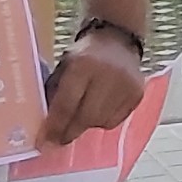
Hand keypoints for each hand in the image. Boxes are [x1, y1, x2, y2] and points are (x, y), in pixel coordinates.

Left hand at [38, 30, 147, 147]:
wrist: (118, 39)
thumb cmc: (85, 55)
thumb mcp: (65, 66)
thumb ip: (56, 92)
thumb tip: (46, 126)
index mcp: (83, 64)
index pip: (66, 104)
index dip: (54, 126)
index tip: (44, 142)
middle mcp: (108, 74)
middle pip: (85, 117)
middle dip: (69, 132)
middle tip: (58, 140)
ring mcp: (126, 85)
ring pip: (101, 121)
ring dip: (86, 125)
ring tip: (80, 118)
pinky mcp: (137, 93)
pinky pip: (116, 120)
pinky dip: (103, 121)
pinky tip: (98, 111)